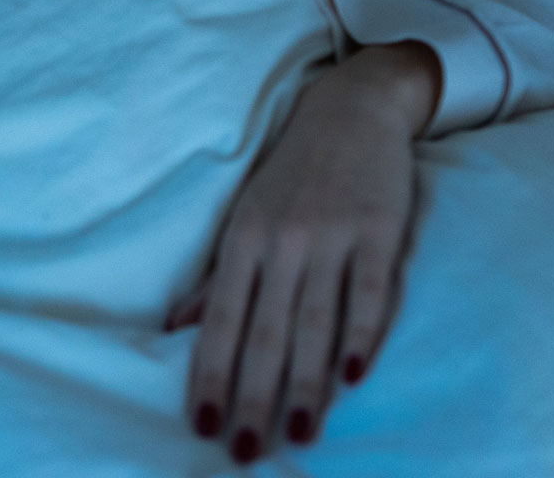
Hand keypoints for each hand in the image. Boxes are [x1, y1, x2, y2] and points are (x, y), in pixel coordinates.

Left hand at [163, 44, 436, 461]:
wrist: (351, 110)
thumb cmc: (290, 177)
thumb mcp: (244, 222)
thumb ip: (217, 281)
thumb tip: (175, 330)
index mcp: (243, 243)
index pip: (221, 321)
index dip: (210, 374)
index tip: (203, 426)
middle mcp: (282, 243)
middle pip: (264, 332)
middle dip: (253, 396)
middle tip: (247, 451)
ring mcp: (331, 237)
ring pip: (315, 323)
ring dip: (305, 385)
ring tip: (299, 436)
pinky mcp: (379, 232)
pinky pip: (370, 293)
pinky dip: (361, 336)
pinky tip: (353, 379)